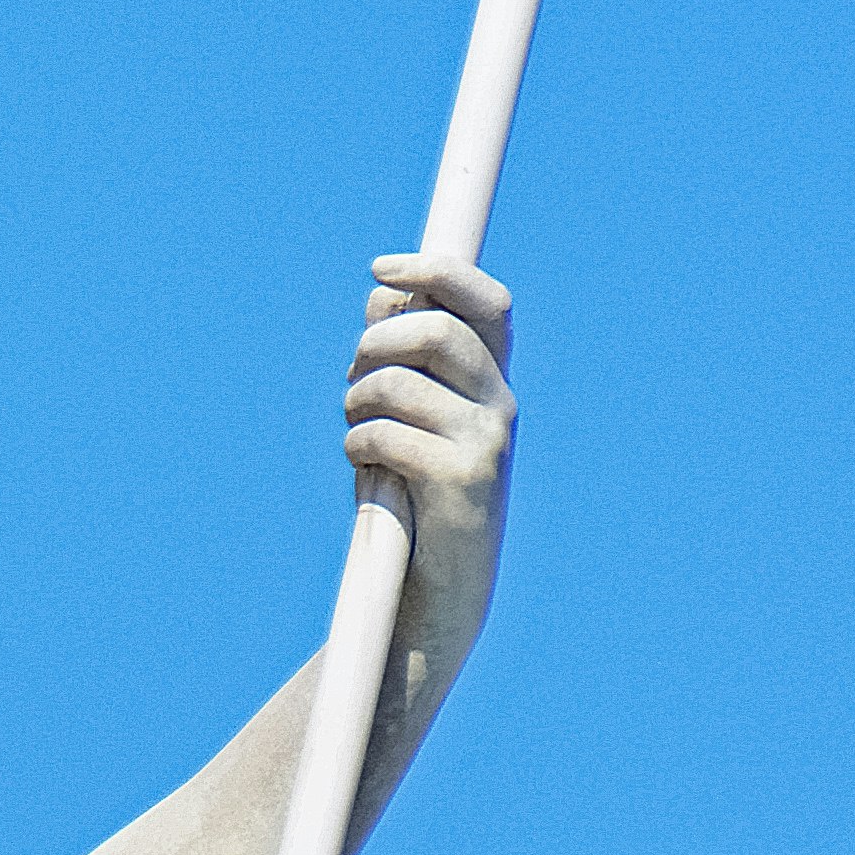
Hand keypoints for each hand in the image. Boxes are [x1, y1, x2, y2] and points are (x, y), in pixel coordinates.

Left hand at [345, 243, 515, 546]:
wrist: (437, 586)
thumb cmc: (415, 491)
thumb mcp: (410, 413)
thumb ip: (402, 353)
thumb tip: (382, 292)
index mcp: (492, 380)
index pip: (486, 301)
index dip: (436, 270)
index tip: (377, 268)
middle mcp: (501, 403)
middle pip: (435, 332)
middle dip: (374, 343)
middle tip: (352, 377)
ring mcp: (487, 441)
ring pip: (397, 382)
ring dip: (356, 400)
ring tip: (356, 427)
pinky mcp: (463, 479)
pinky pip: (383, 434)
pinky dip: (356, 444)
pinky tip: (364, 468)